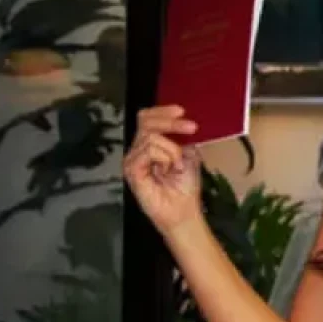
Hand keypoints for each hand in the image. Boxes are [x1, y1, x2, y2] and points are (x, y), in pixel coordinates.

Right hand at [123, 105, 203, 235]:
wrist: (183, 210)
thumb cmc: (185, 186)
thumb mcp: (189, 155)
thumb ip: (183, 138)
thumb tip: (184, 120)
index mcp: (150, 144)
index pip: (147, 118)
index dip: (162, 111)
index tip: (182, 111)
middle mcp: (138, 149)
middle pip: (146, 121)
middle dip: (171, 122)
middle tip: (191, 128)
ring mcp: (133, 159)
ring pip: (151, 137)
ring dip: (172, 149)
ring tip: (177, 166)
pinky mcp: (131, 170)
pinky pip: (148, 151)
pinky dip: (164, 157)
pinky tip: (168, 169)